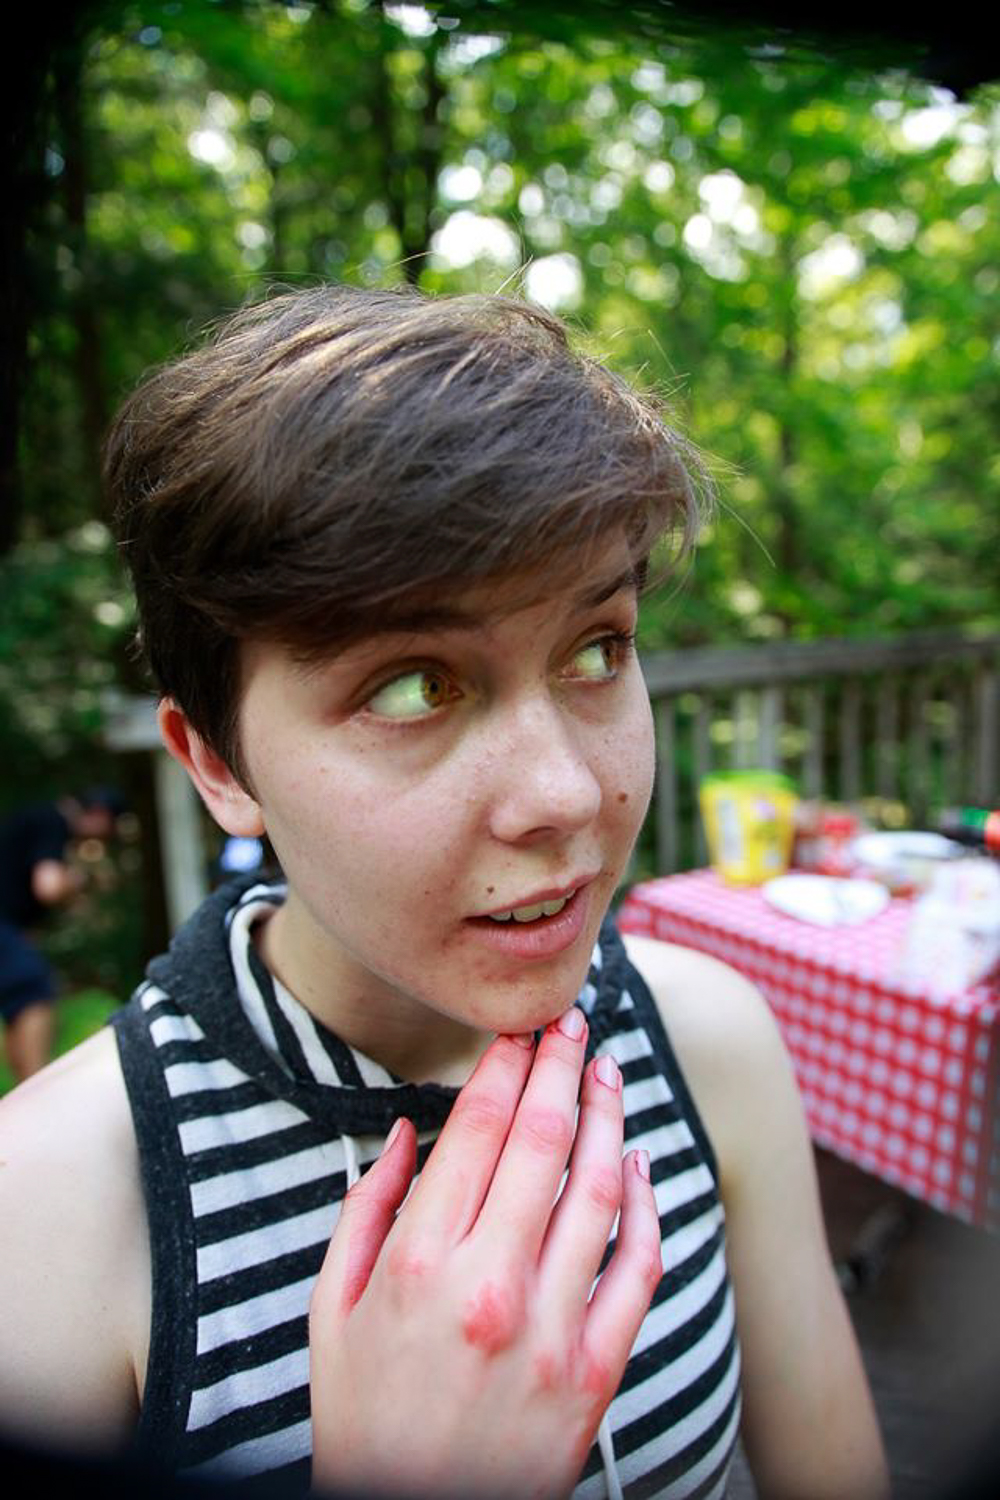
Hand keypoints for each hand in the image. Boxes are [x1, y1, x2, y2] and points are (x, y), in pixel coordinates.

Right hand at [309, 1008, 661, 1499]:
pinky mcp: (596, 1373)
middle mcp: (489, 1286)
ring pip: (600, 1190)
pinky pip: (638, 1267)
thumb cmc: (364, 1413)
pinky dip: (649, 1205)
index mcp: (419, 1263)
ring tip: (607, 1073)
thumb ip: (366, 1211)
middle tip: (573, 1022)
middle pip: (543, 1141)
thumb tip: (406, 1130)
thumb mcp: (329, 1312)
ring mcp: (551, 1330)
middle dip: (561, 1066)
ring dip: (608, 1117)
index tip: (518, 1031)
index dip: (504, 1065)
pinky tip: (641, 1164)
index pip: (476, 1130)